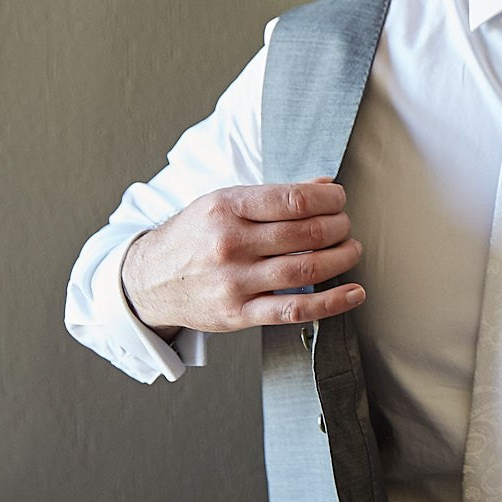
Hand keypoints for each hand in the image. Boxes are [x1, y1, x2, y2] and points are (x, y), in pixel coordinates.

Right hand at [120, 178, 365, 336]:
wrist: (148, 280)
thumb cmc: (193, 237)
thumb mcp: (222, 203)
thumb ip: (273, 197)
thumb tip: (324, 187)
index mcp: (226, 208)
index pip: (293, 200)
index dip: (328, 200)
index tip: (339, 200)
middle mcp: (230, 244)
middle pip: (306, 235)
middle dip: (338, 227)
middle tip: (345, 225)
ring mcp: (235, 281)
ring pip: (306, 270)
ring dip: (341, 258)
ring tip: (350, 250)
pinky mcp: (238, 314)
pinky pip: (294, 310)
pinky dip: (331, 303)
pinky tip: (353, 292)